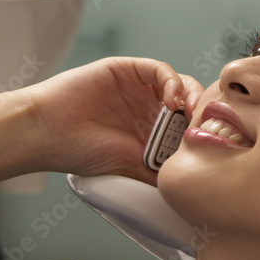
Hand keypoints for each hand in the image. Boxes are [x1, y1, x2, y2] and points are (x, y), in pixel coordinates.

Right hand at [24, 57, 204, 183]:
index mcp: (153, 130)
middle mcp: (149, 107)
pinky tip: (170, 100)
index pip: (190, 123)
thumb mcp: (132, 169)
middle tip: (207, 124)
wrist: (48, 132)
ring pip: (180, 83)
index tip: (210, 141)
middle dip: (202, 111)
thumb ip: (161, 174)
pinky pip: (159, 69)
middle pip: (190, 101)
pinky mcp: (127, 69)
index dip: (203, 128)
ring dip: (191, 95)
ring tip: (190, 112)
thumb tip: (189, 191)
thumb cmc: (82, 152)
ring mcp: (139, 88)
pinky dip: (172, 82)